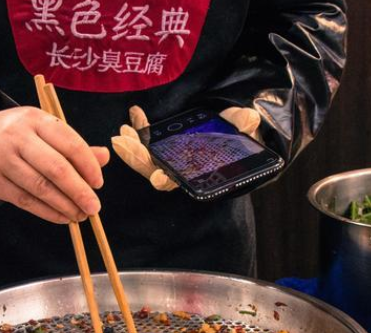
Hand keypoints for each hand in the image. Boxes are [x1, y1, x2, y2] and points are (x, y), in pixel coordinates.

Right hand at [0, 107, 109, 223]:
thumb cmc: (17, 137)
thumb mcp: (42, 131)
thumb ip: (72, 146)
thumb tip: (105, 157)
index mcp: (35, 118)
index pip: (69, 142)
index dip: (88, 165)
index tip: (99, 184)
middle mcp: (16, 135)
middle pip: (55, 168)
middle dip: (79, 191)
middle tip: (94, 208)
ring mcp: (0, 157)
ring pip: (39, 187)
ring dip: (64, 205)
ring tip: (80, 215)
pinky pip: (24, 200)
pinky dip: (47, 212)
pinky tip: (62, 217)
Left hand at [111, 106, 261, 191]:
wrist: (234, 128)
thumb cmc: (240, 136)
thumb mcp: (246, 130)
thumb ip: (244, 126)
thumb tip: (249, 119)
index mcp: (194, 173)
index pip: (175, 181)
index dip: (165, 180)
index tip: (157, 177)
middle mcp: (177, 168)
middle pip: (151, 168)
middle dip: (135, 157)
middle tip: (121, 142)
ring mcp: (168, 156)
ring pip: (143, 157)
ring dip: (130, 145)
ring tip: (122, 132)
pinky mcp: (163, 143)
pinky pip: (146, 139)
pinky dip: (139, 126)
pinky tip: (135, 112)